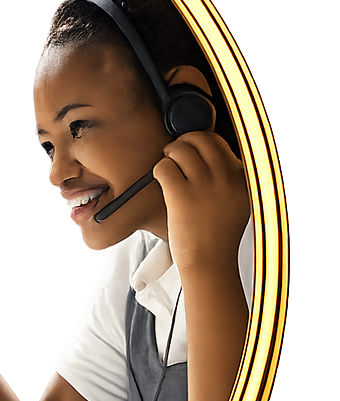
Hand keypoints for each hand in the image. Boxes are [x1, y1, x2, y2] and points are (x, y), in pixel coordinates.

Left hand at [154, 131, 249, 276]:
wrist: (210, 262)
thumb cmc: (218, 235)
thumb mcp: (238, 201)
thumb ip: (228, 177)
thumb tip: (207, 156)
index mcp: (242, 175)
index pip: (219, 142)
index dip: (200, 144)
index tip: (192, 152)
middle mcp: (226, 175)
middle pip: (200, 139)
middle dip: (183, 143)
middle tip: (175, 156)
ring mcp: (204, 184)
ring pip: (180, 149)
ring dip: (169, 156)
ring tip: (168, 170)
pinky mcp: (182, 194)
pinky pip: (164, 167)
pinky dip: (159, 171)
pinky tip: (162, 182)